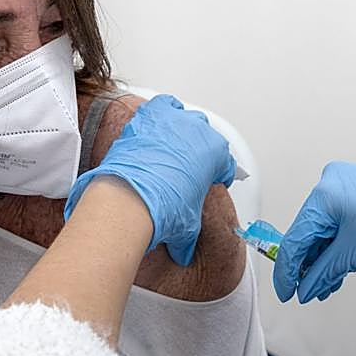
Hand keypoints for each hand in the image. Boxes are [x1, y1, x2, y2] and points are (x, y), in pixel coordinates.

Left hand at [64, 95, 235, 265]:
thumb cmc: (163, 205)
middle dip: (198, 150)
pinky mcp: (149, 116)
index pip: (225, 162)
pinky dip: (160, 113)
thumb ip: (190, 234)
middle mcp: (198, 132)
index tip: (209, 182)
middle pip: (205, 136)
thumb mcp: (187, 225)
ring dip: (181, 129)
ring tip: (172, 146)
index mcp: (216, 153)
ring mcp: (174, 121)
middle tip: (186, 168)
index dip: (217, 174)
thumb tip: (184, 249)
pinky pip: (161, 106)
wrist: (131, 199)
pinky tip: (154, 127)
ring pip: (184, 117)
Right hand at [274, 162, 355, 303]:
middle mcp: (334, 183)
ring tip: (324, 287)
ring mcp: (349, 188)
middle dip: (308, 266)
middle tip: (304, 291)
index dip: (288, 270)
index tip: (285, 292)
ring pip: (324, 232)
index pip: (296, 236)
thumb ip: (323, 272)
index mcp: (326, 191)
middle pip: (309, 233)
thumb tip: (305, 288)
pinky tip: (336, 272)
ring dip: (323, 261)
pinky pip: (339, 226)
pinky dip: (337, 249)